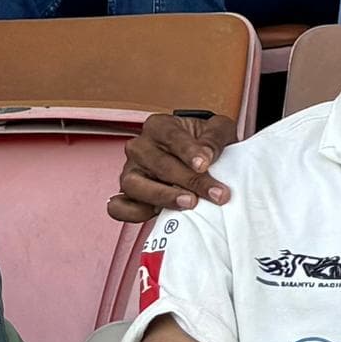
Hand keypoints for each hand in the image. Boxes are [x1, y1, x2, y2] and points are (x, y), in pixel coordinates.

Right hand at [111, 109, 233, 225]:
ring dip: (163, 196)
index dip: (188, 151)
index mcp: (159, 126)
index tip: (204, 164)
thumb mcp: (220, 130)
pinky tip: (157, 215)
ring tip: (190, 203)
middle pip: (158, 164)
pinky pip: (120, 207)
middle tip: (214, 193)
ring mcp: (131, 171)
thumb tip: (207, 154)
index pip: (171, 136)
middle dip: (189, 180)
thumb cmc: (206, 143)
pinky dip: (133, 213)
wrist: (199, 160)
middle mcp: (140, 147)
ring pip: (135, 185)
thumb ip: (215, 138)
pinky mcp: (128, 195)